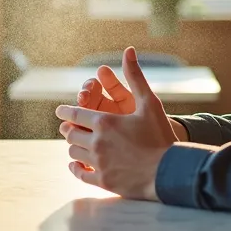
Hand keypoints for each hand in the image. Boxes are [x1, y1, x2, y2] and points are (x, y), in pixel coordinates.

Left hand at [56, 47, 176, 200]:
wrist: (170, 171)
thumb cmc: (161, 135)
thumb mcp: (150, 102)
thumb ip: (135, 76)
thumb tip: (129, 50)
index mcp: (104, 121)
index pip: (74, 113)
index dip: (65, 111)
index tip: (60, 111)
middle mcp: (97, 141)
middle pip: (71, 133)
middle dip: (68, 128)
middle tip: (68, 127)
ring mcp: (98, 162)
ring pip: (74, 152)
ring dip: (73, 147)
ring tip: (76, 144)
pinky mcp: (102, 180)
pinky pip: (80, 174)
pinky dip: (76, 168)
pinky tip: (77, 166)